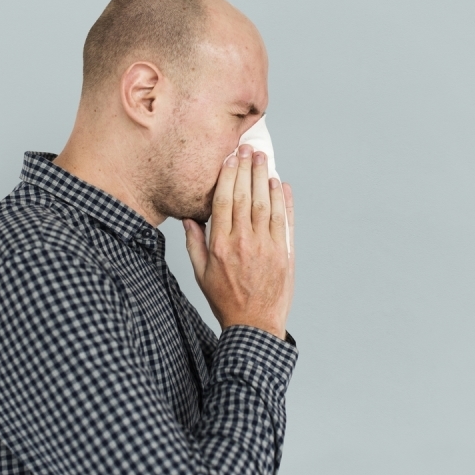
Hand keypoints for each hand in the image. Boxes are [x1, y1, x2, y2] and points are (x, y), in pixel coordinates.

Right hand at [183, 144, 294, 339]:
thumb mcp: (201, 273)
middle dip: (247, 169)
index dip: (228, 176)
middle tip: (248, 149)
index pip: (225, 201)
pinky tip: (281, 185)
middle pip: (246, 196)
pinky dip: (284, 201)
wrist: (254, 325)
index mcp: (221, 245)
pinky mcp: (284, 253)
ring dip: (265, 178)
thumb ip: (194, 243)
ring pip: (266, 204)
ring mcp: (267, 246)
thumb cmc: (225, 300)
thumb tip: (189, 218)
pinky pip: (285, 220)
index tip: (230, 158)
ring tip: (263, 159)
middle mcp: (244, 242)